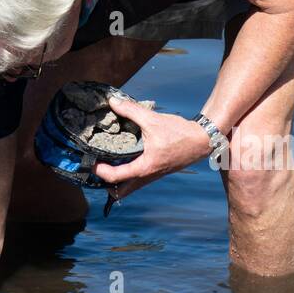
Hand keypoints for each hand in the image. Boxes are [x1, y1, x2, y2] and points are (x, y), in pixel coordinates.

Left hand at [92, 94, 212, 190]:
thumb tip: (113, 102)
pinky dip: (128, 175)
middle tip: (96, 173)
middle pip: (122, 190)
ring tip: (105, 169)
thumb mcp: (153, 120)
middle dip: (107, 185)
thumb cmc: (180, 133)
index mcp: (145, 167)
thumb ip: (131, 111)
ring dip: (118, 181)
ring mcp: (154, 175)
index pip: (116, 176)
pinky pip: (139, 179)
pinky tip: (124, 162)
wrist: (202, 139)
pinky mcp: (158, 171)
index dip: (100, 171)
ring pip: (131, 186)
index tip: (91, 162)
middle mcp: (148, 175)